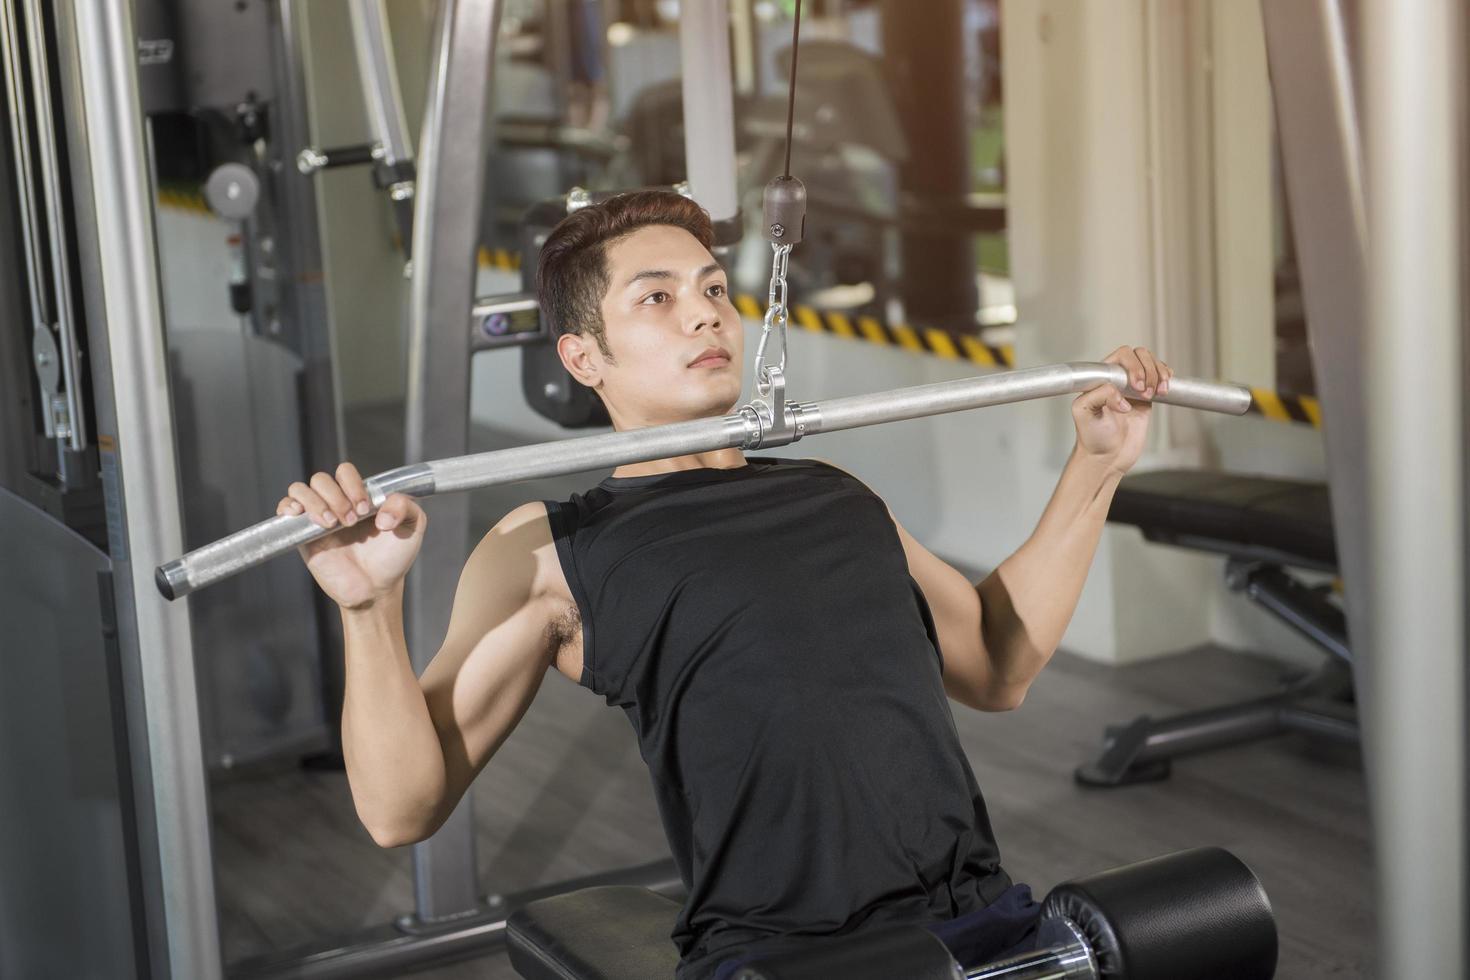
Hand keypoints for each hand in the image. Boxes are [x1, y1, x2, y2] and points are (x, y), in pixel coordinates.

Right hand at [276, 461, 427, 609]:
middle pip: (321, 479)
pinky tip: (301, 516)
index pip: (345, 472)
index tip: (366, 509)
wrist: (377, 589)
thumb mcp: (413, 527)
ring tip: (332, 524)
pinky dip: (288, 506)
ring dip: (315, 503)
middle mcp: (336, 503)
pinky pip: (285, 509)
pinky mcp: (303, 537)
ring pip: (300, 490)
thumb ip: (406, 506)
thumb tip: (382, 512)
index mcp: (359, 496)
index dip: (353, 485)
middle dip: (336, 497)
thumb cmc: (393, 558)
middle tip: (351, 521)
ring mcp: (318, 519)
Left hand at [1071, 345, 1172, 474]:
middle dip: (1148, 370)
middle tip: (1145, 393)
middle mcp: (1116, 380)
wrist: (1107, 458)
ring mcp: (1132, 388)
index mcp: (1100, 378)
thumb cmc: (1092, 438)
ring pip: (1151, 363)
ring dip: (1159, 374)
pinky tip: (1165, 388)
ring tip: (1158, 393)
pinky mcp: (1145, 398)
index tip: (1137, 386)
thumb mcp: (1084, 414)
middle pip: (1139, 355)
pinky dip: (1166, 378)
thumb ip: (1098, 396)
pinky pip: (1159, 378)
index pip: (1121, 356)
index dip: (1133, 366)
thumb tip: (1122, 396)